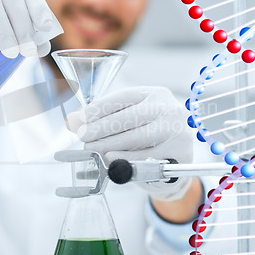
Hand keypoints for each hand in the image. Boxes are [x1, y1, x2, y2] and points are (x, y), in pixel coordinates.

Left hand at [68, 86, 194, 200]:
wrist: (175, 160)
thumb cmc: (148, 137)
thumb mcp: (130, 121)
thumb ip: (106, 119)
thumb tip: (73, 120)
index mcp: (154, 94)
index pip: (124, 97)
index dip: (99, 107)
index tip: (80, 117)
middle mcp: (168, 108)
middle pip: (130, 116)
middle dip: (102, 127)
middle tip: (82, 135)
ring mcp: (177, 128)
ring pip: (139, 136)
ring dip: (110, 143)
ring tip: (92, 148)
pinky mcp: (181, 150)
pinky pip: (148, 155)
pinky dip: (126, 157)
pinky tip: (110, 158)